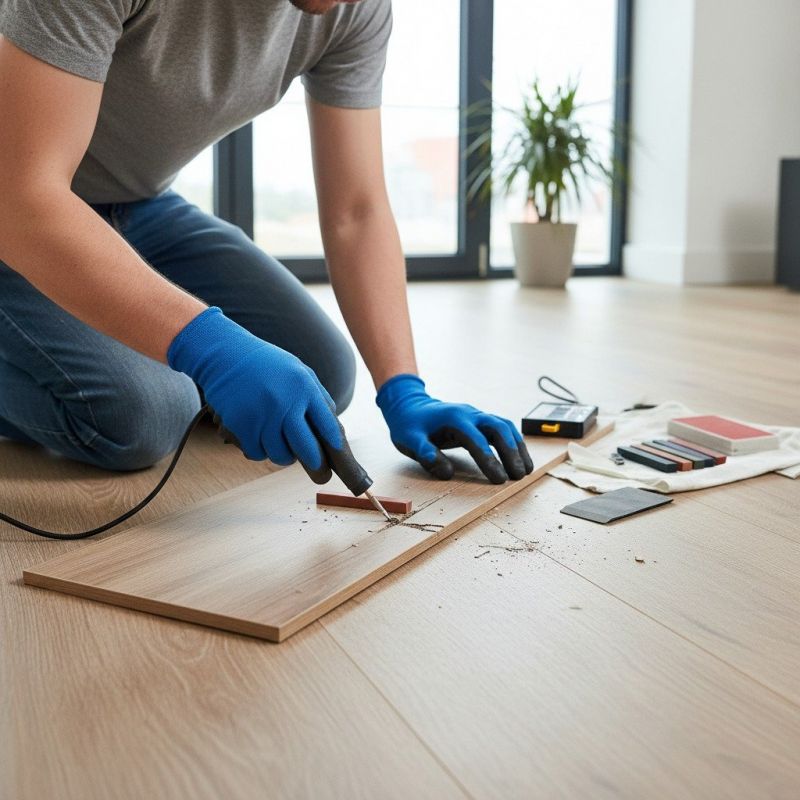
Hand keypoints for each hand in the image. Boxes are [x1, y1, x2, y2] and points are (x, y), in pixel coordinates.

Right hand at [168, 307, 340, 481]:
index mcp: (305, 388)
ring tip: (280, 441)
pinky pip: (257, 453)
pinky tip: (259, 435)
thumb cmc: (268, 366)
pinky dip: (259, 449)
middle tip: (321, 476)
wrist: (226, 354)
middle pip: (308, 451)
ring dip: (283, 455)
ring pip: (281, 456)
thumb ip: (317, 400)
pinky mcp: (241, 425)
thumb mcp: (300, 373)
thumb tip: (334, 433)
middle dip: (317, 467)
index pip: (329, 428)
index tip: (339, 464)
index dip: (336, 449)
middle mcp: (286, 403)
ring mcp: (262, 416)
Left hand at [376, 374, 532, 483]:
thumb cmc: (409, 425)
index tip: (499, 480)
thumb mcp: (409, 441)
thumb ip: (426, 454)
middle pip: (498, 428)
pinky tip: (519, 457)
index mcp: (453, 418)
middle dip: (511, 452)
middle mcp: (469, 413)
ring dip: (517, 447)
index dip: (489, 460)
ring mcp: (476, 414)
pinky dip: (513, 441)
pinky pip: (502, 427)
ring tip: (526, 470)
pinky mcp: (479, 419)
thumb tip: (447, 473)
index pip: (476, 440)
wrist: (409, 405)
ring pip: (504, 426)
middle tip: (519, 475)